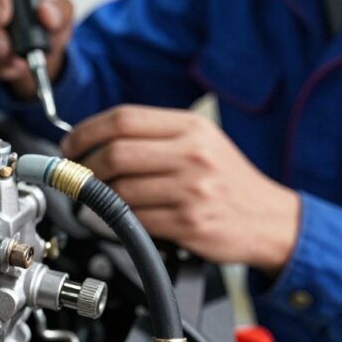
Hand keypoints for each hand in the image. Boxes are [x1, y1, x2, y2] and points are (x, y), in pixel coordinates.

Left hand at [61, 104, 300, 273]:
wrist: (271, 219)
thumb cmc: (227, 180)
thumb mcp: (199, 141)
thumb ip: (152, 135)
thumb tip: (92, 139)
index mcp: (190, 127)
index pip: (122, 119)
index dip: (86, 132)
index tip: (70, 145)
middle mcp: (193, 154)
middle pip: (115, 153)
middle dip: (85, 167)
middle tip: (79, 175)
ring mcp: (192, 189)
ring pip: (120, 189)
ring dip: (101, 197)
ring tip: (104, 198)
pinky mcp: (190, 222)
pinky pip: (135, 219)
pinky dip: (121, 219)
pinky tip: (127, 216)